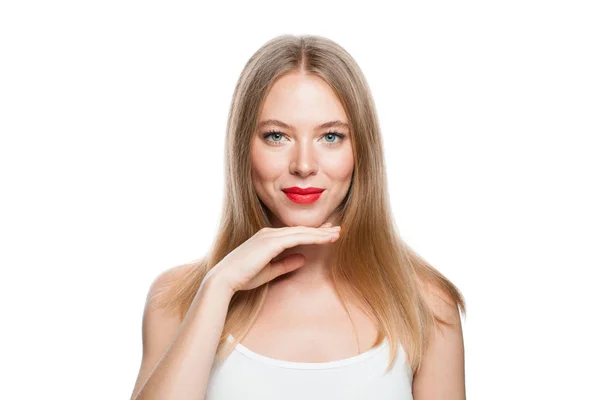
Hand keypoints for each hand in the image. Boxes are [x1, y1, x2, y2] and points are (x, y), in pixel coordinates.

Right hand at [206, 222, 340, 292]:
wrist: (225, 279)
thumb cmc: (243, 277)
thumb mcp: (269, 271)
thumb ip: (286, 264)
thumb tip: (303, 259)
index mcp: (267, 238)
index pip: (294, 233)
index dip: (312, 232)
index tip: (327, 233)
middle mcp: (269, 233)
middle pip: (301, 229)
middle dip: (320, 230)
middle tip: (338, 229)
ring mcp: (270, 235)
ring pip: (302, 232)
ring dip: (321, 233)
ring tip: (337, 234)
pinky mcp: (271, 242)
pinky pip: (298, 238)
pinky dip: (313, 237)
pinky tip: (325, 239)